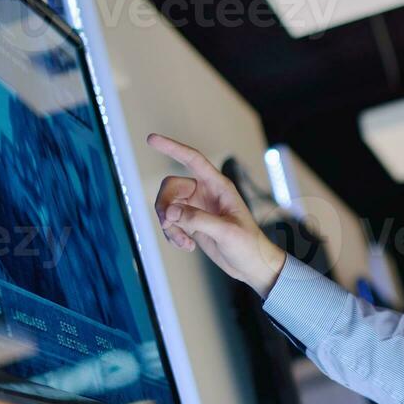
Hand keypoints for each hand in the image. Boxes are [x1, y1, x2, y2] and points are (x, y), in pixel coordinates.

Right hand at [147, 134, 286, 297]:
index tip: (151, 139)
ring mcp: (197, 207)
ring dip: (169, 226)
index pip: (193, 160)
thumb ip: (198, 220)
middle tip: (168, 224)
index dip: (172, 148)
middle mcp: (206, 193)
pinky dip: (172, 235)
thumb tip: (171, 213)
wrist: (252, 265)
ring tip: (184, 243)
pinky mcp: (191, 222)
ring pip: (167, 207)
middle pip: (170, 188)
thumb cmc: (248, 245)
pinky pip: (170, 222)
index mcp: (219, 186)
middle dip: (164, 206)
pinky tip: (187, 246)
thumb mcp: (226, 232)